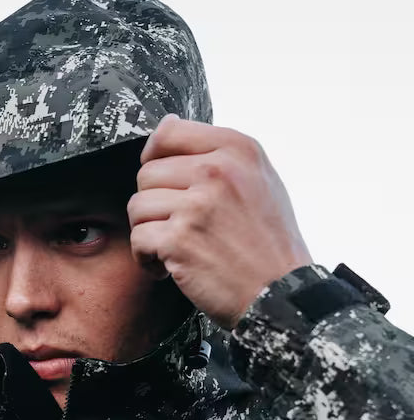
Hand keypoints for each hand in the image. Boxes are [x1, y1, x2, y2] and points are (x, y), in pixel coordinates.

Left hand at [128, 115, 311, 329]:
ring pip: (137, 206)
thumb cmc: (270, 243)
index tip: (160, 181)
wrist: (282, 294)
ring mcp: (197, 205)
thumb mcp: (261, 180)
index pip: (169, 132)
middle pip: (147, 174)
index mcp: (237, 150)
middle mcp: (217, 171)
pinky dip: (146, 259)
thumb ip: (219, 153)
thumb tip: (167, 125)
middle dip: (153, 205)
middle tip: (173, 228)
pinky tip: (166, 268)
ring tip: (171, 249)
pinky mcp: (179, 241)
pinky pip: (138, 239)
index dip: (153, 157)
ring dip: (147, 232)